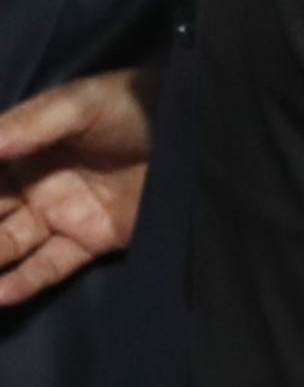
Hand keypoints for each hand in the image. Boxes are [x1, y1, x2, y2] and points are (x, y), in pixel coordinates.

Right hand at [0, 68, 156, 306]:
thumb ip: (34, 122)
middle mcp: (32, 183)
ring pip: (6, 244)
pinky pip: (49, 266)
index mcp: (23, 145)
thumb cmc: (139, 104)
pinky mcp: (92, 239)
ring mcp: (60, 213)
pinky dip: (23, 282)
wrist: (201, 131)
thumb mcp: (85, 104)